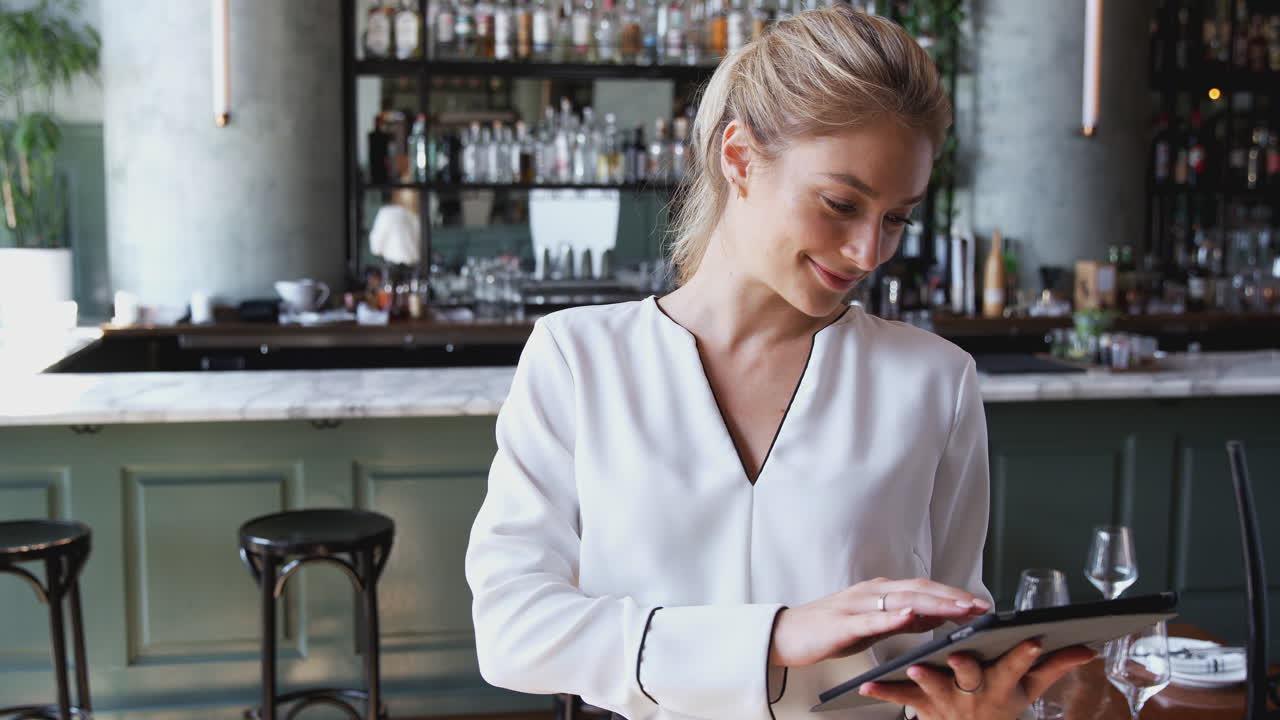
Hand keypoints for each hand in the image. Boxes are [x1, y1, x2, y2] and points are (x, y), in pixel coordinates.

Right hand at [768, 577, 990, 667]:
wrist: (787, 635)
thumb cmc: (829, 630)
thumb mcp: (873, 624)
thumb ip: (903, 620)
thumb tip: (937, 616)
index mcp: (880, 592)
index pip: (924, 589)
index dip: (953, 595)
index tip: (981, 605)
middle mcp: (871, 592)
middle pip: (919, 590)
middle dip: (952, 597)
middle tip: (981, 606)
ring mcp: (856, 606)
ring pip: (901, 600)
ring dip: (933, 603)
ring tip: (959, 608)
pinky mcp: (842, 624)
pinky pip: (871, 619)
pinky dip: (893, 616)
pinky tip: (911, 616)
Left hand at [857, 640, 1096, 719]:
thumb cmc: (1001, 708)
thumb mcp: (1029, 691)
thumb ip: (1054, 668)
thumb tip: (1087, 649)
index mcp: (1001, 685)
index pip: (1016, 667)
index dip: (1024, 655)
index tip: (1031, 640)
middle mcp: (973, 694)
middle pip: (971, 677)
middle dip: (966, 666)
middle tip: (960, 654)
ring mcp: (946, 701)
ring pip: (934, 689)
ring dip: (925, 678)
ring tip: (914, 666)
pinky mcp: (921, 706)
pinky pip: (901, 699)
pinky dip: (884, 691)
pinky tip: (867, 684)